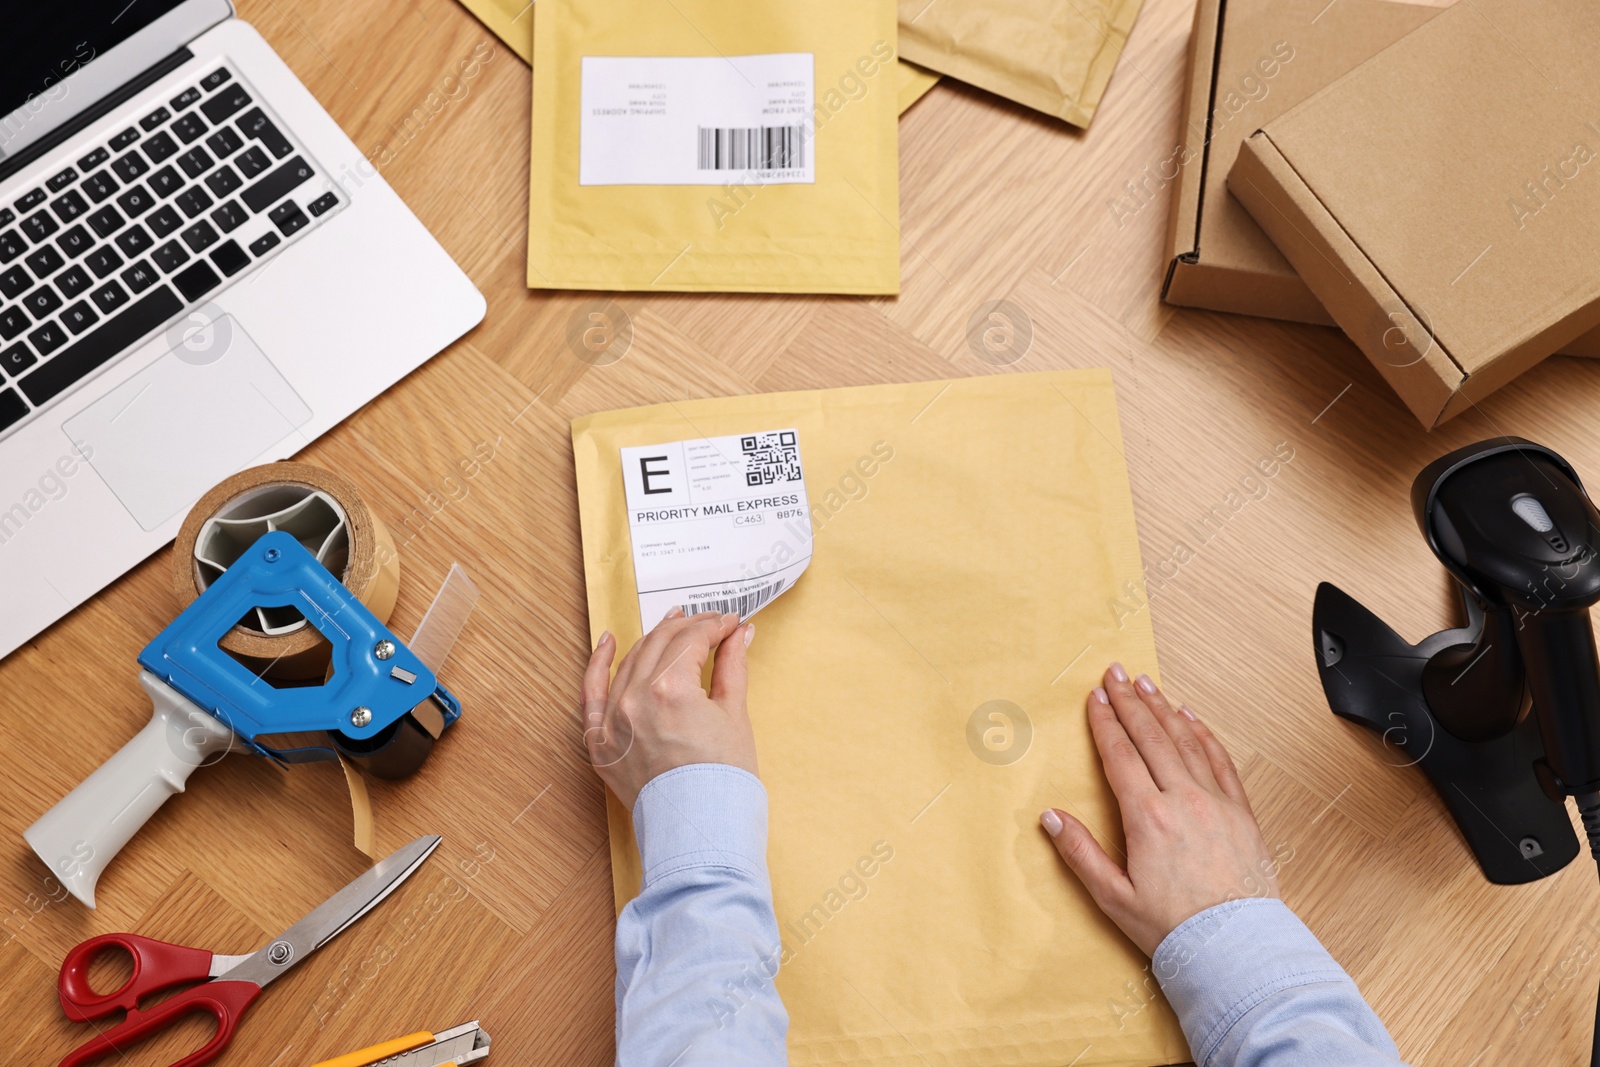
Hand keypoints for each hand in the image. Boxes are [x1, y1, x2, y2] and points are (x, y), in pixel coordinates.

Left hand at [582, 608, 757, 809]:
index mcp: (669, 689)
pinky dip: (598, 664)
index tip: (732, 624)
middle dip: (689, 627)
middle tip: (712, 624)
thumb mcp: (735, 716)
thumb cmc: (723, 782)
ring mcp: (612, 721)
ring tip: (674, 624)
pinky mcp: (600, 743)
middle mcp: (633, 699)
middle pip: (661, 644)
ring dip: (654, 639)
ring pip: (631, 662)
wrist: (702, 834)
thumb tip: (740, 634)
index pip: (692, 639)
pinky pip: (590, 695)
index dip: (716, 626)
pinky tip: (608, 641)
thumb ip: (732, 666)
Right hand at [1040, 664, 1278, 955]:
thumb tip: (1051, 817)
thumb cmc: (1173, 928)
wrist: (1235, 947)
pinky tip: (1192, 718)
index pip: (1121, 755)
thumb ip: (1080, 852)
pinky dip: (1204, 735)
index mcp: (1148, 817)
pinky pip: (1220, 761)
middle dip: (1131, 702)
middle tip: (1116, 673)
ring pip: (1186, 741)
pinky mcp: (1241, 813)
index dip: (1105, 723)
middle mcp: (1183, 800)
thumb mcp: (1113, 897)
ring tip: (1147, 685)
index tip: (1095, 697)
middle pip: (1152, 737)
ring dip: (1164, 709)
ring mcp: (1216, 803)